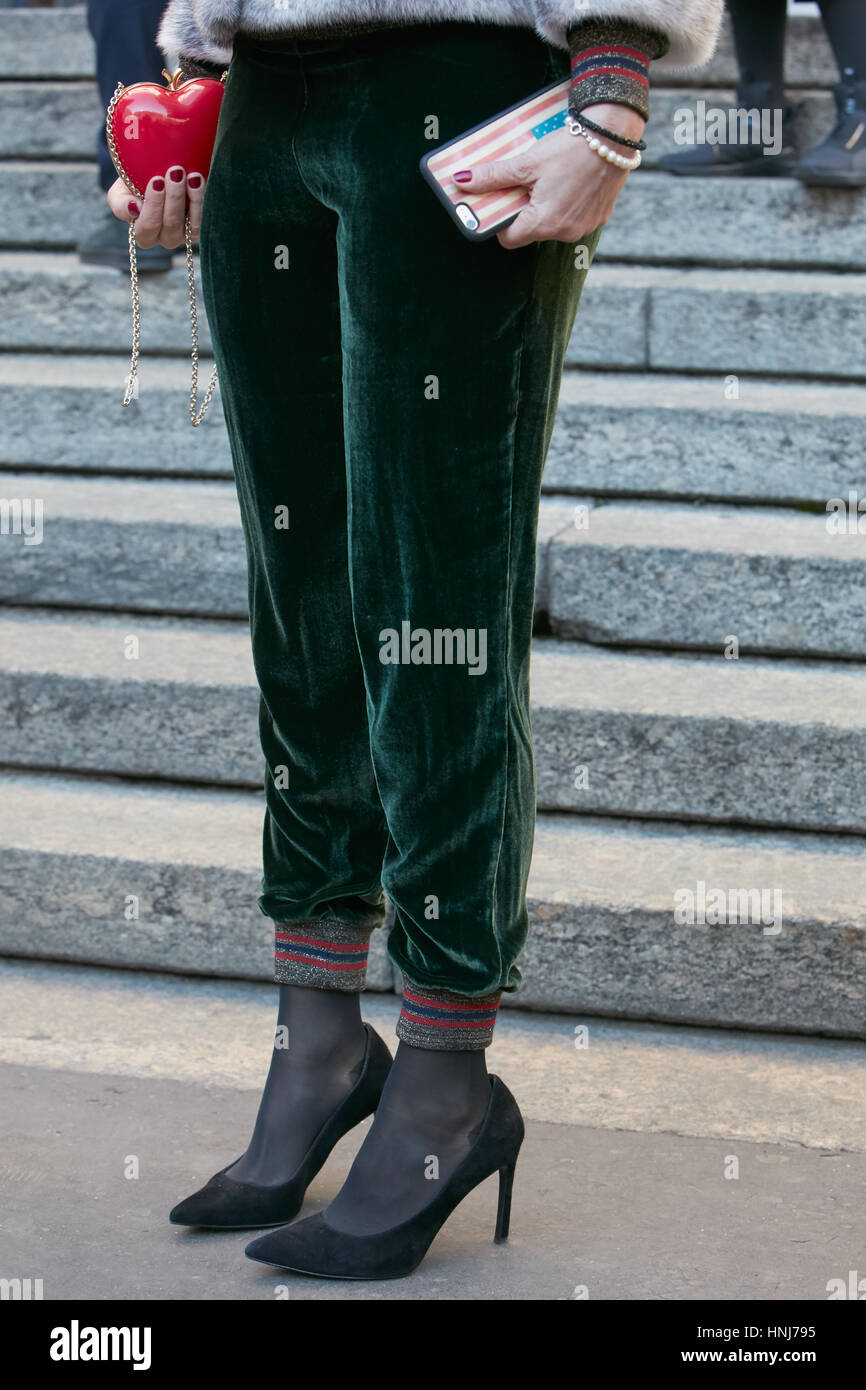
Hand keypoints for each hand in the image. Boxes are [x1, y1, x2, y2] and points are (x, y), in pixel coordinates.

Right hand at [106, 165, 205, 248]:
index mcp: (143, 234)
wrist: (154, 175)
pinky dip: (201, 200)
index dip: (153, 206)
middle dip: (173, 197)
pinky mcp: (199, 229)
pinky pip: (203, 220)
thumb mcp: (119, 192)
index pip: (147, 227)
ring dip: (191, 198)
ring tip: (190, 175)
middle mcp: (164, 238)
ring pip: (190, 225)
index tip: (156, 180)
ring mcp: (184, 236)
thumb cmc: (133, 186)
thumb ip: (120, 204)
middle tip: (175, 172)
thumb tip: (134, 208)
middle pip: (170, 225)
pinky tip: (198, 180)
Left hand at [452, 102, 644, 249]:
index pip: (509, 240)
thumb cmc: (570, 149)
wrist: (613, 137)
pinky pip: (574, 219)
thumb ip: (493, 176)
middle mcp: (564, 233)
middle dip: (525, 211)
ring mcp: (584, 228)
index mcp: (543, 223)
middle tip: (529, 184)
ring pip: (553, 226)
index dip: (501, 223)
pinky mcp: (598, 219)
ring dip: (548, 208)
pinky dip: (568, 205)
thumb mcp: (526, 162)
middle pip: (531, 231)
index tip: (504, 204)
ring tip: (553, 181)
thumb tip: (461, 181)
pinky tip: (572, 183)